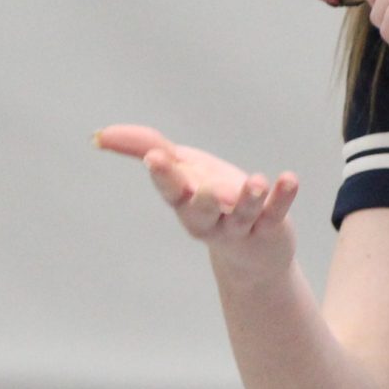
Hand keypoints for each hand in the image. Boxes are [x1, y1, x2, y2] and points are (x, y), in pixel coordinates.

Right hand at [94, 124, 299, 282]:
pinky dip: (282, 197)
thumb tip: (100, 135)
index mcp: (183, 202)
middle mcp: (208, 219)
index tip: (154, 158)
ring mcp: (240, 226)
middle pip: (200, 213)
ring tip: (256, 181)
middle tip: (203, 188)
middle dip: (200, 200)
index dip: (162, 176)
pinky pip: (275, 213)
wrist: (252, 253)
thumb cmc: (211, 200)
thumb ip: (144, 148)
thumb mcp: (181, 169)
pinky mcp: (270, 228)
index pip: (169, 190)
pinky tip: (289, 179)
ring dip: (249, 199)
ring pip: (242, 214)